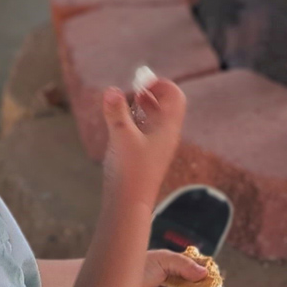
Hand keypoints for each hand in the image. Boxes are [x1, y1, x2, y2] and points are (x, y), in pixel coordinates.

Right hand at [97, 74, 185, 198]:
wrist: (130, 204)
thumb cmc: (130, 171)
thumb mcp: (121, 137)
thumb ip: (116, 112)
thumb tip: (111, 90)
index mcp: (168, 128)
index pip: (175, 96)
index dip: (161, 84)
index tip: (141, 82)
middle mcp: (166, 135)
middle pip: (166, 105)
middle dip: (151, 92)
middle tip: (133, 87)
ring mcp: (157, 145)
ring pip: (155, 117)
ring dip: (143, 105)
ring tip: (127, 100)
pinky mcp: (146, 154)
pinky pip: (146, 129)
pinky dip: (136, 119)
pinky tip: (122, 121)